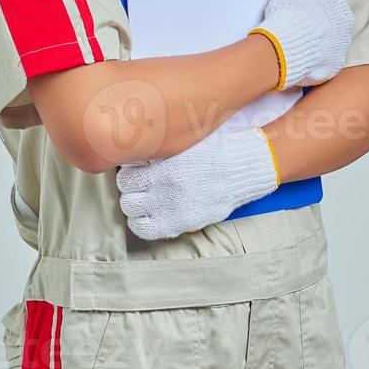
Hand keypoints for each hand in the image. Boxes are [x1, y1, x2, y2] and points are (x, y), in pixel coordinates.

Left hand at [116, 126, 279, 240]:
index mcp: (165, 163)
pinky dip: (141, 223)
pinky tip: (147, 215)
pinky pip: (144, 229)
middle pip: (125, 190)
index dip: (129, 169)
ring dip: (134, 203)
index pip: (125, 171)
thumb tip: (137, 138)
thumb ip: (160, 141)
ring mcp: (171, 206)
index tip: (137, 168)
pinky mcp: (180, 222)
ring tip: (144, 198)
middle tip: (140, 183)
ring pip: (130, 209)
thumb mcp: (187, 138)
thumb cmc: (216, 150)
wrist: (243, 170)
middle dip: (130, 185)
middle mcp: (165, 186)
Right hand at [250, 0, 353, 89]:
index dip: (313, 0)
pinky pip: (327, 58)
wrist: (283, 46)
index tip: (300, 5)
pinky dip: (317, 57)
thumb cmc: (289, 10)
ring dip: (319, 38)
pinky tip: (301, 53)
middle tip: (298, 22)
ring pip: (331, 37)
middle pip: (333, 16)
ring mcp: (341, 42)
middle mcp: (345, 19)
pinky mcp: (335, 62)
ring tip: (298, 39)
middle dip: (319, 19)